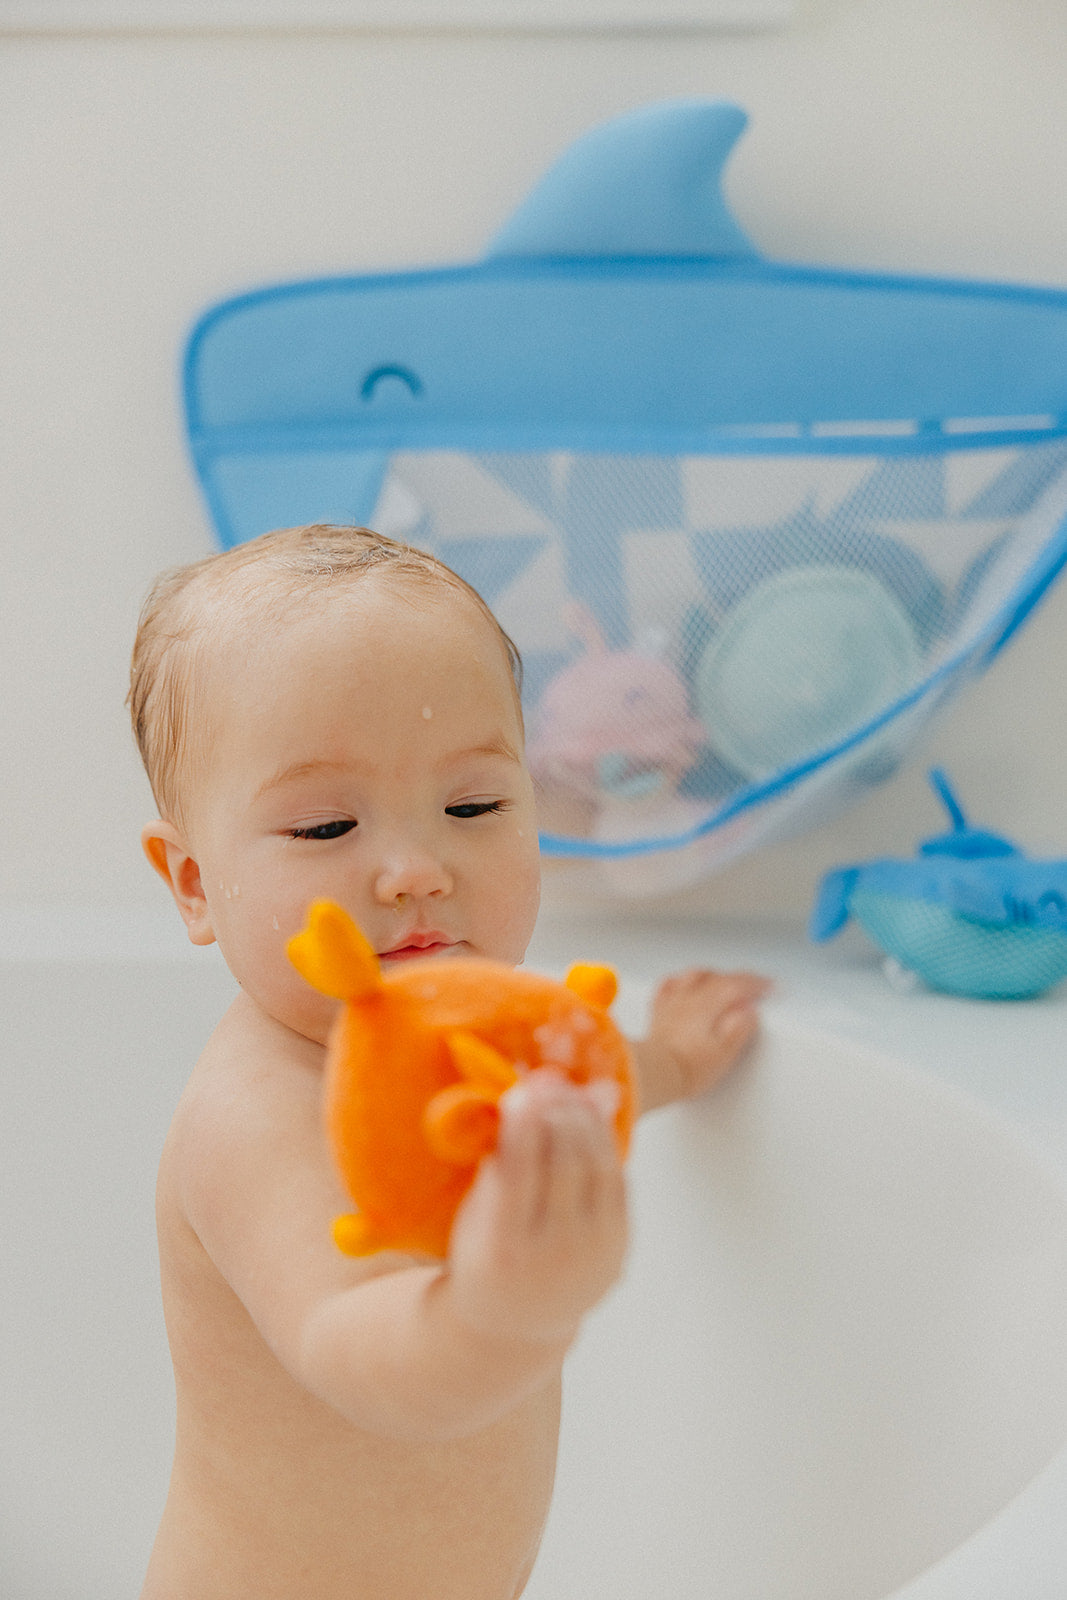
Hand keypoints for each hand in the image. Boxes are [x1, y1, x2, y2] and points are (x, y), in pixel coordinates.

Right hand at [445, 1069, 628, 1347]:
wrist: (516, 1324)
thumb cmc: (484, 1257)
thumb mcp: (475, 1217)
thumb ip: (501, 1161)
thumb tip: (531, 1096)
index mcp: (503, 1249)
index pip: (518, 1176)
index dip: (523, 1128)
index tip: (521, 1090)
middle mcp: (553, 1256)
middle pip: (565, 1165)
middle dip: (558, 1112)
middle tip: (548, 1078)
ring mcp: (592, 1254)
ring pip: (597, 1168)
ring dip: (585, 1119)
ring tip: (569, 1090)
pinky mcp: (619, 1249)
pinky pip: (618, 1182)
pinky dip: (605, 1144)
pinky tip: (589, 1117)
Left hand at [633, 968, 770, 1112]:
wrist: (653, 1075)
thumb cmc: (686, 1069)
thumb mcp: (724, 1054)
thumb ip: (740, 1029)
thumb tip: (750, 1012)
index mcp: (707, 1006)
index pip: (736, 984)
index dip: (756, 984)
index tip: (769, 986)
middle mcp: (688, 999)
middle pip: (717, 977)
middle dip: (739, 978)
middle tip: (752, 986)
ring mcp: (671, 1003)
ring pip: (693, 975)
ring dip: (713, 974)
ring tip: (724, 980)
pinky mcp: (658, 1012)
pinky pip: (668, 985)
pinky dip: (681, 980)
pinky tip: (684, 983)